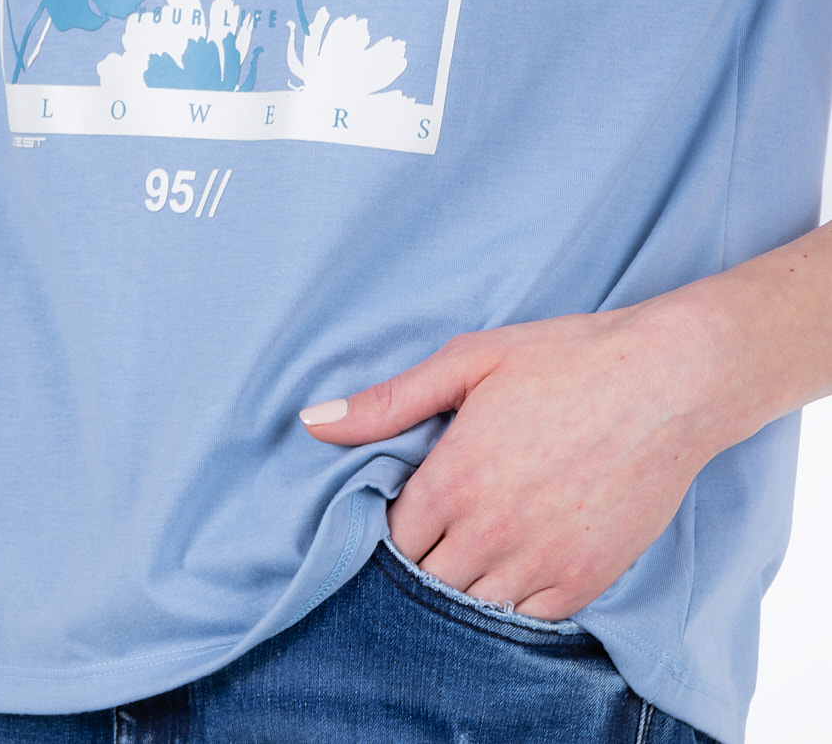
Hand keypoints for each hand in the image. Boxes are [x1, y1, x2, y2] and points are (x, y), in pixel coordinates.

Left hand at [299, 302, 732, 618]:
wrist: (667, 381)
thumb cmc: (564, 360)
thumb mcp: (466, 362)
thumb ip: (387, 402)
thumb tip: (313, 422)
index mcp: (452, 479)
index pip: (393, 539)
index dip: (396, 525)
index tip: (411, 503)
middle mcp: (490, 531)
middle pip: (428, 579)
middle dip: (426, 556)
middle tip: (444, 522)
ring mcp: (541, 561)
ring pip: (475, 605)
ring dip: (467, 580)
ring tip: (478, 542)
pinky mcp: (587, 579)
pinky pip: (530, 619)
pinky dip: (516, 600)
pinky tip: (518, 562)